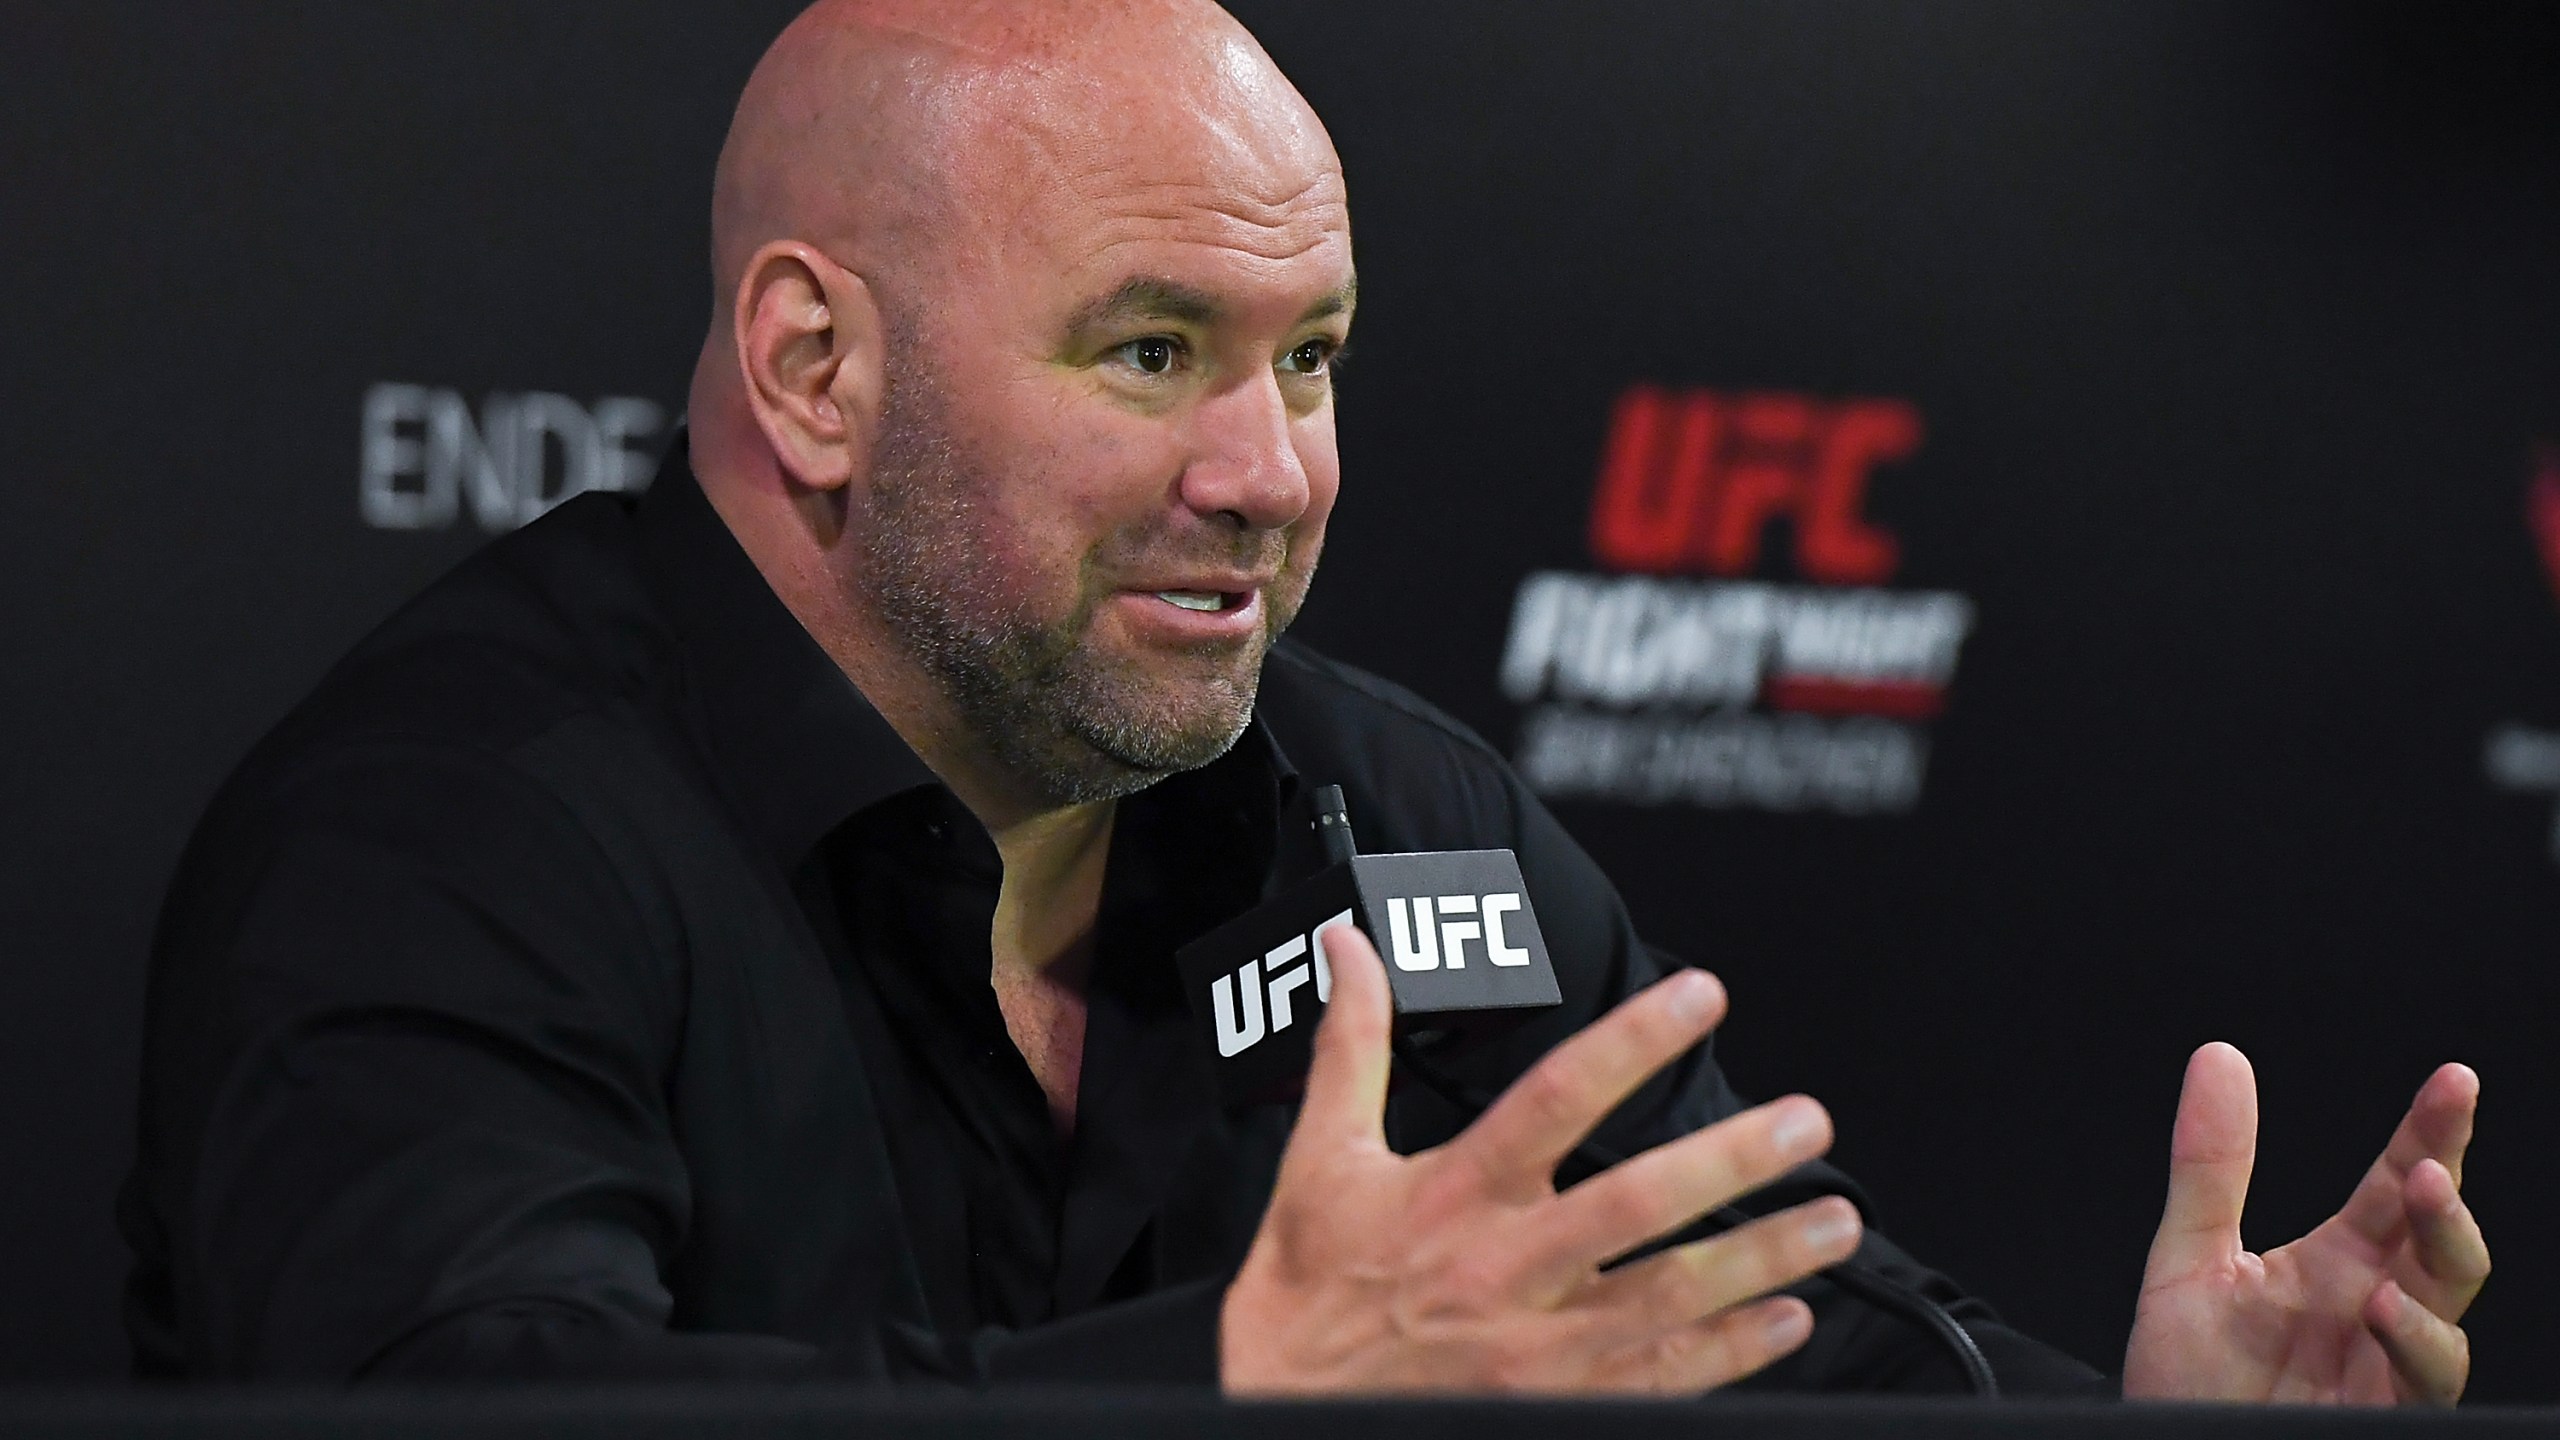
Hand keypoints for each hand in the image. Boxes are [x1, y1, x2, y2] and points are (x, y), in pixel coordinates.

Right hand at [1220, 924, 1862, 1395]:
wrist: (1279, 1409)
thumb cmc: (1306, 1292)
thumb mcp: (1320, 1158)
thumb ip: (1352, 1046)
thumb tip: (1352, 952)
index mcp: (1455, 1194)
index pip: (1556, 1098)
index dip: (1632, 1042)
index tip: (1700, 996)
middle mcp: (1507, 1268)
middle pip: (1638, 1204)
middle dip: (1732, 1161)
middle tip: (1806, 1124)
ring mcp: (1539, 1346)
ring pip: (1671, 1295)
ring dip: (1762, 1258)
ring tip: (1834, 1223)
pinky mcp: (1557, 1404)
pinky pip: (1664, 1378)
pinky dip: (1733, 1351)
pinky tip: (1787, 1320)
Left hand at [2123, 1043, 2486, 1404]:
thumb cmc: (2185, 1382)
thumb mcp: (2188, 1261)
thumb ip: (2210, 1167)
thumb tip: (2219, 1058)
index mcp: (2335, 1263)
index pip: (2396, 1187)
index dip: (2430, 1134)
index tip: (2452, 1081)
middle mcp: (2372, 1308)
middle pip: (2441, 1242)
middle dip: (2448, 1198)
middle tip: (2430, 1161)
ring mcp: (2385, 1366)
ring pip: (2451, 1308)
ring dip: (2444, 1256)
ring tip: (2416, 1210)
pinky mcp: (2385, 1415)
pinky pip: (2426, 1380)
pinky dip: (2412, 1340)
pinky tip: (2380, 1303)